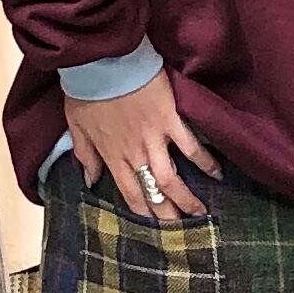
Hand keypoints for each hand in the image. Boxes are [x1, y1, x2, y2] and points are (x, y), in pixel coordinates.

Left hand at [65, 69, 219, 221]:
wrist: (101, 58)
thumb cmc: (86, 89)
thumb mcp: (76, 124)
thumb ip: (84, 154)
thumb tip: (89, 180)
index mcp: (112, 155)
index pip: (130, 193)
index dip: (143, 213)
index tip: (154, 229)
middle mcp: (135, 153)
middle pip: (154, 192)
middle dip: (168, 215)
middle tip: (181, 233)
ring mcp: (154, 138)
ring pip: (172, 178)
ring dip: (187, 198)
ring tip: (200, 213)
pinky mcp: (170, 119)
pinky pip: (190, 146)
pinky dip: (204, 161)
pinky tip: (217, 174)